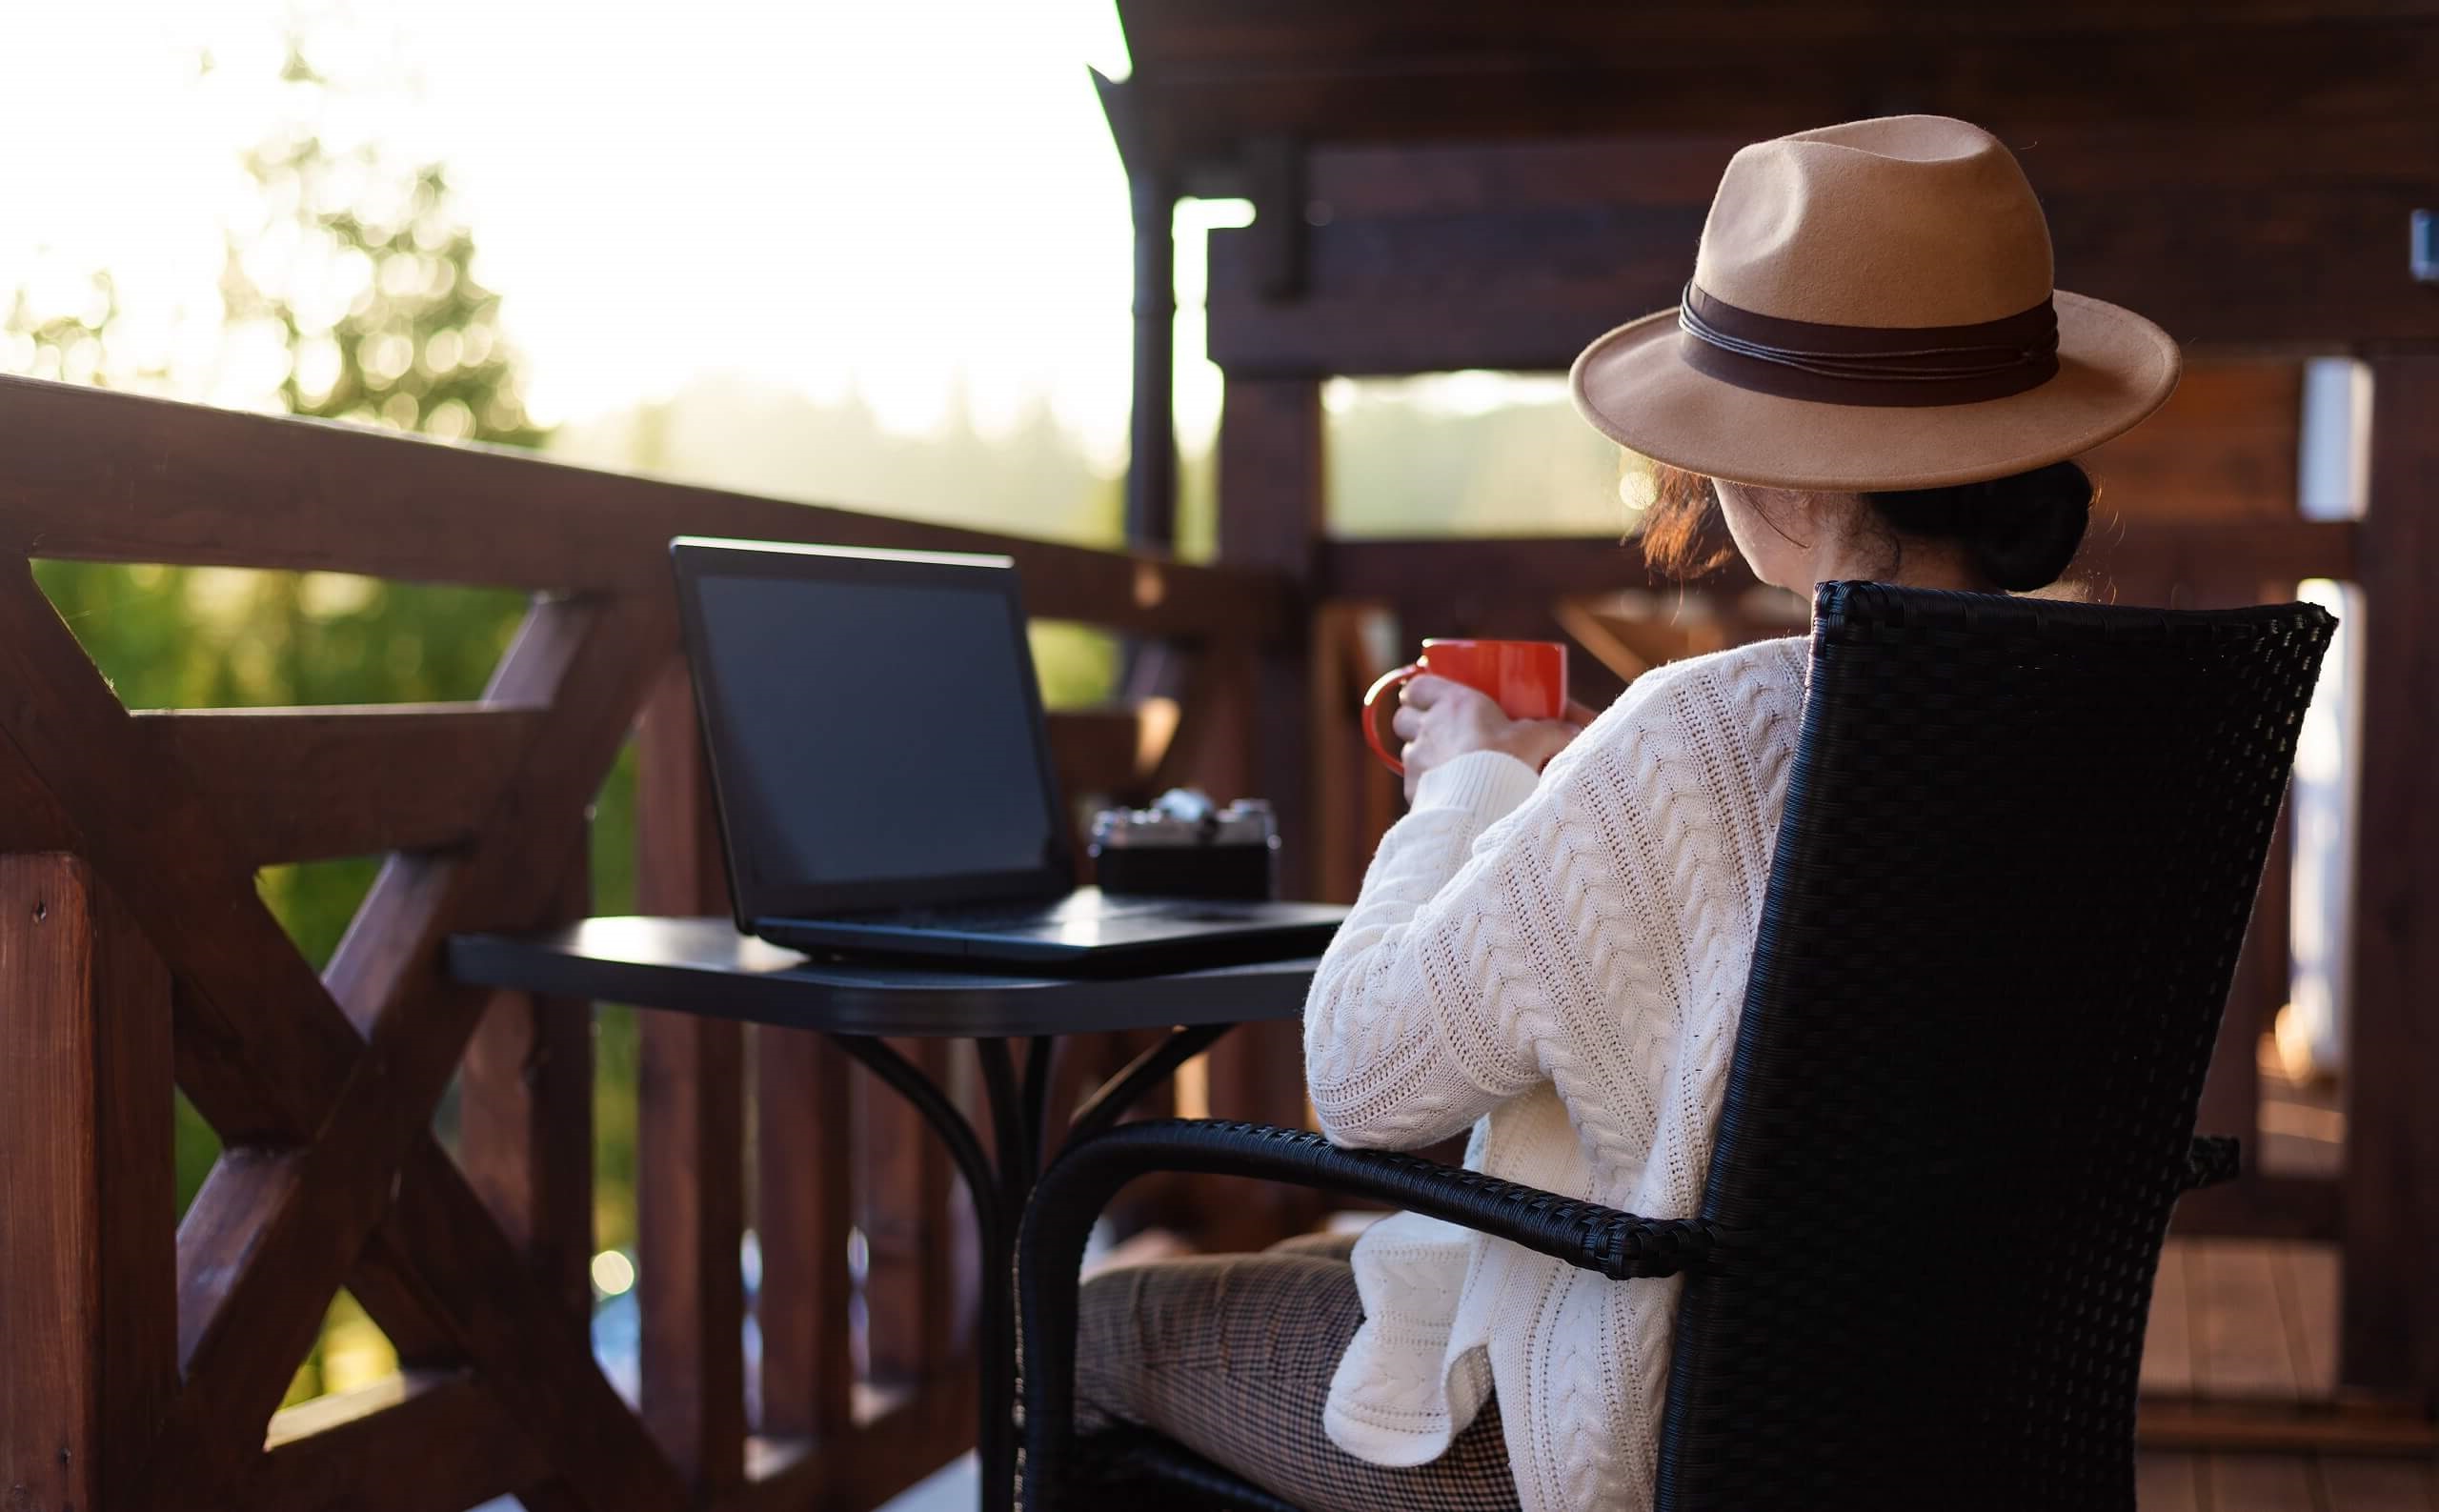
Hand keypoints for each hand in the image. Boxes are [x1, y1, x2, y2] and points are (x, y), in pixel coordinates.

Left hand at [1389, 676, 1596, 801]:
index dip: (1420, 692)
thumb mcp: (1536, 741)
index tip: (1430, 698)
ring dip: (1421, 754)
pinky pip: (1412, 782)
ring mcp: (1417, 760)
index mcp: (1453, 704)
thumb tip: (1575, 731)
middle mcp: (1428, 728)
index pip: (1417, 687)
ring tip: (1444, 764)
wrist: (1484, 807)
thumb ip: (1554, 732)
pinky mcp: (1414, 790)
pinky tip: (1444, 792)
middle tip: (1435, 730)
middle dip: (1414, 722)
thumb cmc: (1507, 763)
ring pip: (1406, 750)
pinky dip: (1424, 784)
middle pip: (1402, 717)